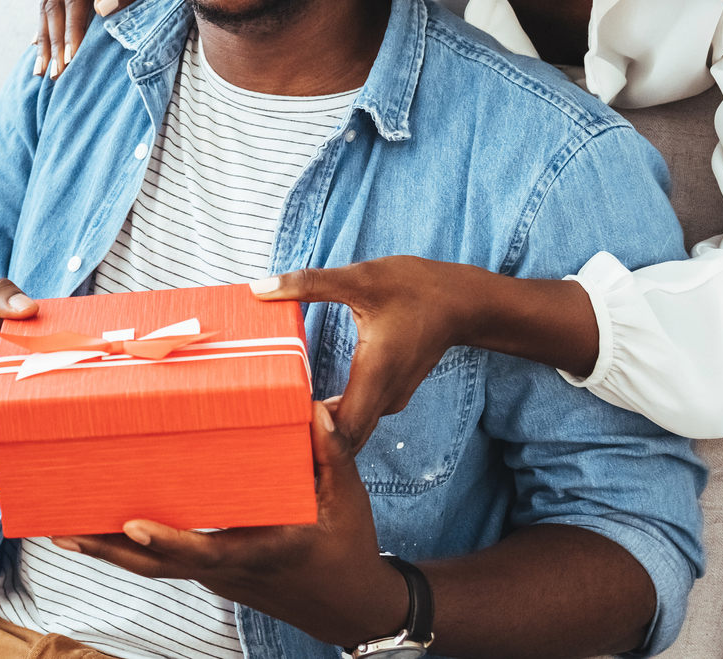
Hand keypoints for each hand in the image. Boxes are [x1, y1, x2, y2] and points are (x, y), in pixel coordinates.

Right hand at [34, 0, 167, 78]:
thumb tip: (100, 8)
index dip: (72, 29)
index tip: (71, 60)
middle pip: (56, 2)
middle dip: (53, 40)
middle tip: (54, 74)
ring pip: (49, 4)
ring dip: (45, 38)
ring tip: (41, 70)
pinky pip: (55, 3)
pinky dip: (47, 27)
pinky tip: (39, 46)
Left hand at [51, 400, 407, 647]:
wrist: (352, 607)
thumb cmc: (348, 548)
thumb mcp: (347, 499)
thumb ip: (330, 454)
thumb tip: (312, 411)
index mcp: (260, 552)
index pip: (205, 553)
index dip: (167, 542)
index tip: (131, 525)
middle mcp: (227, 570)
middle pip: (156, 567)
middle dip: (106, 550)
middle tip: (61, 528)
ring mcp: (214, 576)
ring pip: (152, 568)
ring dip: (106, 550)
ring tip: (59, 527)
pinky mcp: (210, 572)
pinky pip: (162, 562)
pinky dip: (128, 549)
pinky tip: (96, 526)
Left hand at [249, 256, 487, 453]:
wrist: (464, 303)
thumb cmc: (416, 289)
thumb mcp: (360, 279)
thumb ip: (309, 284)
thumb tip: (259, 288)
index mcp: (375, 374)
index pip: (343, 431)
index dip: (312, 438)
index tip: (279, 428)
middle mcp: (385, 395)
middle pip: (345, 439)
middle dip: (311, 443)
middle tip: (269, 432)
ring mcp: (391, 397)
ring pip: (354, 430)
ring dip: (323, 432)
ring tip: (281, 422)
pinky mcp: (390, 392)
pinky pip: (361, 417)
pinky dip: (336, 419)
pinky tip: (310, 406)